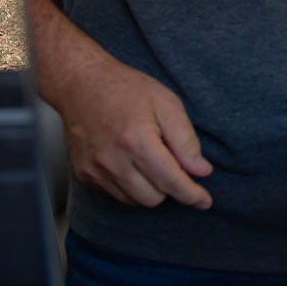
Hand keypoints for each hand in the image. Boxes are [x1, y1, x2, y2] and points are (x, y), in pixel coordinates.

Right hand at [51, 55, 214, 210]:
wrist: (81, 84)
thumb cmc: (127, 89)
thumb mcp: (167, 104)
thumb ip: (186, 140)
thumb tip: (201, 170)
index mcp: (137, 142)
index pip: (171, 182)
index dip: (191, 195)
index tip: (205, 201)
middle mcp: (113, 161)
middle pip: (154, 198)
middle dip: (169, 186)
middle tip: (170, 162)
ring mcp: (95, 170)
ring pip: (135, 201)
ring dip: (149, 188)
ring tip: (149, 159)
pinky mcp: (84, 174)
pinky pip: (116, 195)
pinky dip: (130, 186)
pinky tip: (131, 163)